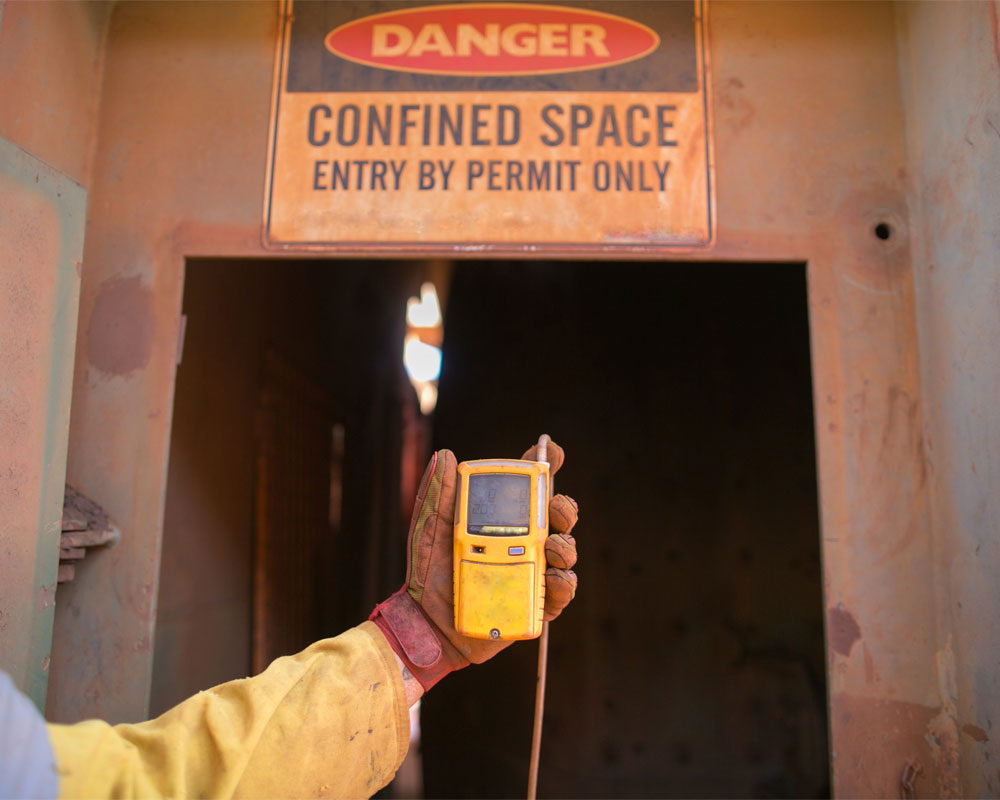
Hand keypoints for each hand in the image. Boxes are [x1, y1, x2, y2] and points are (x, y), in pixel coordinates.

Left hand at [371, 442, 578, 692]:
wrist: (425, 622)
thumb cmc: (428, 572)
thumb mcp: (430, 528)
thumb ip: (439, 493)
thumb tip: (447, 455)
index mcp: (502, 519)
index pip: (530, 488)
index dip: (546, 465)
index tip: (552, 451)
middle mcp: (523, 542)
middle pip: (557, 518)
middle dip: (563, 507)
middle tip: (554, 506)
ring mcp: (532, 572)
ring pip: (565, 552)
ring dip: (565, 545)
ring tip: (550, 547)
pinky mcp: (536, 604)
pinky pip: (560, 593)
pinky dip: (562, 582)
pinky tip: (553, 577)